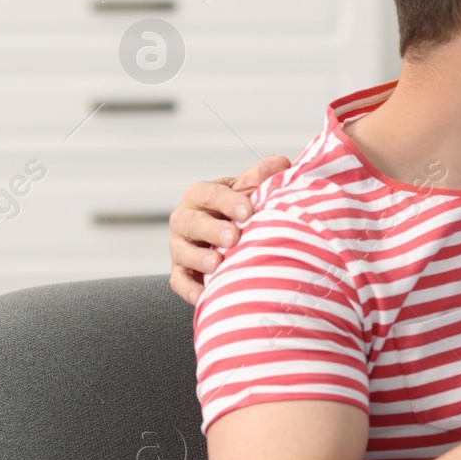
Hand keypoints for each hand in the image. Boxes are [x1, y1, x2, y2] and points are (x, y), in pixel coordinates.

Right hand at [168, 155, 292, 304]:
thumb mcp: (251, 190)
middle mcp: (185, 219)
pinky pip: (179, 281)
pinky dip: (189, 289)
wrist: (234, 237)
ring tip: (218, 264)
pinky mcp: (181, 271)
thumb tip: (281, 163)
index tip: (248, 210)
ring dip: (199, 259)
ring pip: (182, 252)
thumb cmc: (242, 209)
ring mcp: (181, 246)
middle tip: (233, 237)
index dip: (227, 201)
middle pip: (191, 222)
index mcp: (200, 195)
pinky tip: (203, 296)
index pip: (209, 193)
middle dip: (211, 230)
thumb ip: (263, 176)